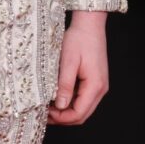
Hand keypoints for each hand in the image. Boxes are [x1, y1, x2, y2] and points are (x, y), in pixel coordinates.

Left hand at [47, 9, 109, 125]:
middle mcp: (100, 89)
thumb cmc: (79, 39)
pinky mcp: (94, 82)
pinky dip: (69, 103)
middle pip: (81, 115)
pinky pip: (82, 99)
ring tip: (48, 107)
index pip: (79, 114)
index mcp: (95, 86)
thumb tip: (60, 106)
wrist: (89, 25)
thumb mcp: (68, 62)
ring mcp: (98, 86)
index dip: (61, 118)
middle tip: (44, 114)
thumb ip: (65, 85)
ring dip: (65, 112)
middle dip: (62, 118)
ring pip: (82, 109)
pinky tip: (56, 98)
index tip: (45, 113)